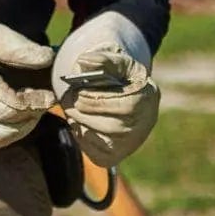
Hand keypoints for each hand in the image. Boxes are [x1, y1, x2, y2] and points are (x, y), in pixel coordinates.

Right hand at [0, 13, 54, 146]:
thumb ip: (19, 47)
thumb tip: (48, 59)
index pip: (12, 108)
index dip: (35, 104)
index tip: (48, 95)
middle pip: (6, 131)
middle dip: (30, 120)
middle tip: (39, 102)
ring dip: (19, 130)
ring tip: (27, 111)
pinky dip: (4, 133)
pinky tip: (11, 116)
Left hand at [59, 47, 159, 166]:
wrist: (127, 99)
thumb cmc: (121, 78)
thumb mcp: (117, 62)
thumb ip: (102, 59)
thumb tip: (83, 61)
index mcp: (147, 98)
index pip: (121, 106)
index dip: (94, 99)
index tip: (76, 91)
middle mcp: (143, 125)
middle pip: (108, 125)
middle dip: (82, 111)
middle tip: (66, 100)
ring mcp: (130, 144)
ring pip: (98, 139)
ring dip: (79, 123)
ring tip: (73, 110)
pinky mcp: (114, 157)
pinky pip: (92, 152)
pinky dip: (81, 136)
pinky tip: (80, 123)